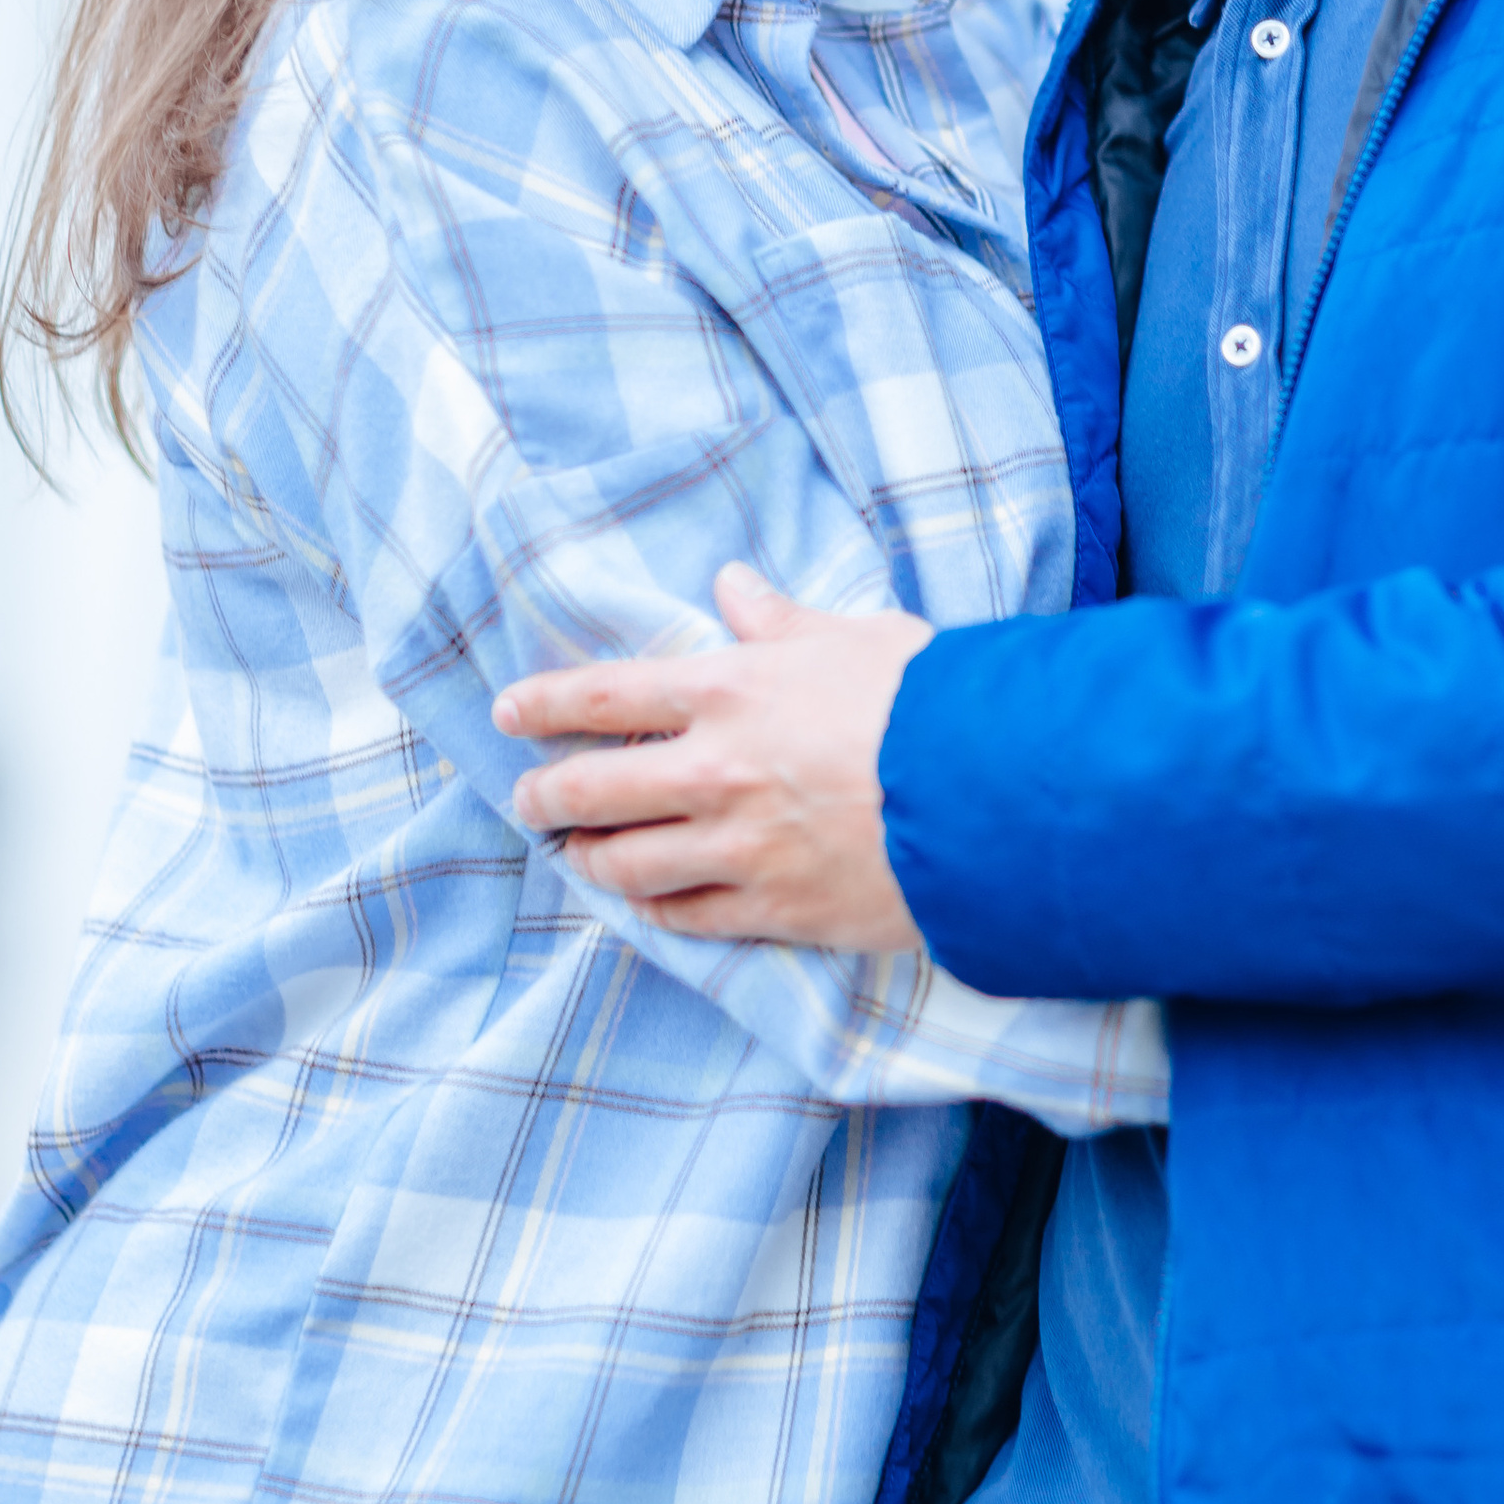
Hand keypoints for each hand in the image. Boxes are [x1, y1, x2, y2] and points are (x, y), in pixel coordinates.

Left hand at [493, 564, 932, 951]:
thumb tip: (734, 585)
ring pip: (627, 864)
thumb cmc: (933, 700)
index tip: (507, 715)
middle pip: (593, 789)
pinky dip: (656, 911)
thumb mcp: (856, 637)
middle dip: (546, 797)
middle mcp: (717, 771)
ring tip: (580, 855)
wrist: (997, 794)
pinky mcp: (776, 910)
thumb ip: (781, 620)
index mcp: (730, 690)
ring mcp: (741, 848)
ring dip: (591, 859)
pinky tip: (647, 904)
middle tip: (529, 801)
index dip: (541, 705)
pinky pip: (688, 917)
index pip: (602, 696)